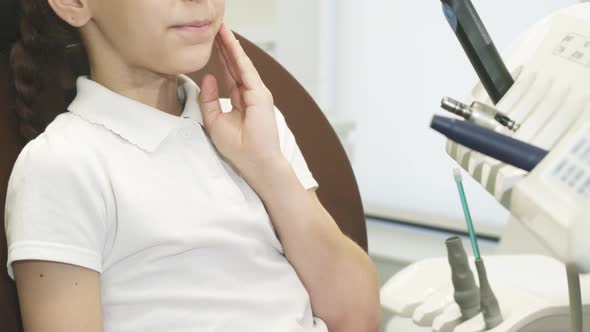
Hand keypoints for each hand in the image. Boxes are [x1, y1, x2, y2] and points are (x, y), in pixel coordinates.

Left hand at [198, 23, 282, 178]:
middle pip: (235, 64)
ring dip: (231, 45)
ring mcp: (257, 93)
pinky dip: (238, 55)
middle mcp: (250, 94)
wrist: (256, 163)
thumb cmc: (238, 148)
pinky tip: (230, 42)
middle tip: (216, 27)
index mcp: (240, 100)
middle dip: (225, 45)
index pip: (229, 73)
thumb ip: (209, 99)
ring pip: (241, 63)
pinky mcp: (260, 95)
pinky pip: (246, 71)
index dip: (221, 56)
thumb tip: (207, 78)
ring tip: (221, 28)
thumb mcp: (214, 121)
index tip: (212, 41)